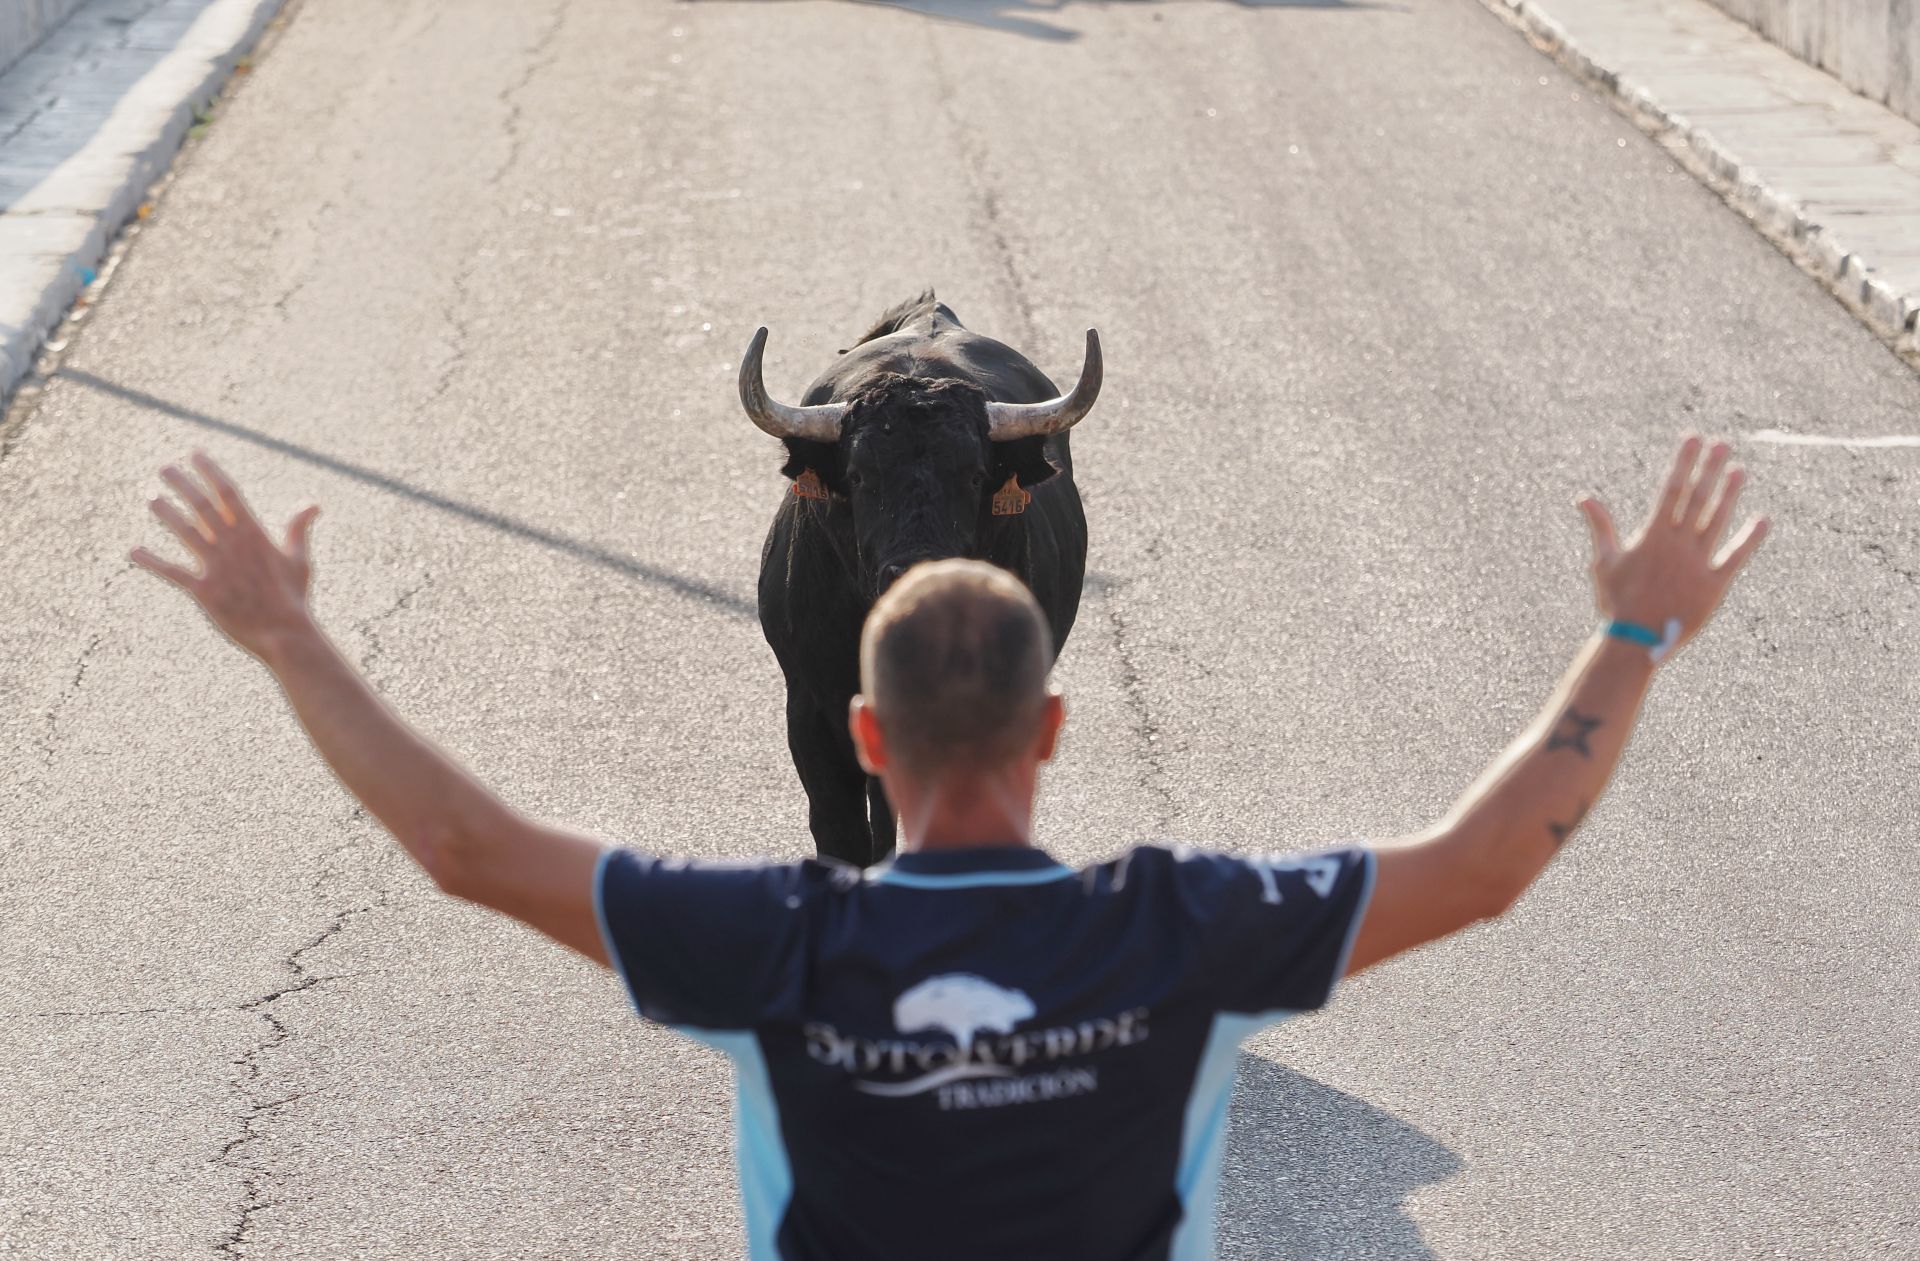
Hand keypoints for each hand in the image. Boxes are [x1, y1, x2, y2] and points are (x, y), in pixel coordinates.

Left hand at [130, 452, 321, 661]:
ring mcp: (216, 566)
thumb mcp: (299, 559)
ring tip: (151, 498)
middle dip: (182, 484)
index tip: (196, 454)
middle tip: (164, 468)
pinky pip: (172, 571)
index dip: (210, 471)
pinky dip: (152, 561)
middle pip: (202, 505)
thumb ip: (298, 529)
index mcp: (255, 534)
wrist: (284, 631)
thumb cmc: (292, 596)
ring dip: (166, 513)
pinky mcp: (203, 590)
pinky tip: (134, 551)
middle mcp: (232, 544)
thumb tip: (312, 504)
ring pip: (185, 531)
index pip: (228, 493)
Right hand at [1577, 436, 1768, 656]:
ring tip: (1740, 470)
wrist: (1636, 640)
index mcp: (1652, 536)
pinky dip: (1750, 539)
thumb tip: (1584, 498)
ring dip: (1729, 494)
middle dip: (1710, 469)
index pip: (1671, 490)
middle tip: (1722, 444)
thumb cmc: (1616, 602)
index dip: (1683, 462)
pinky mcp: (1715, 585)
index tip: (1693, 439)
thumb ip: (1600, 526)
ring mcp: (1698, 564)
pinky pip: (1736, 557)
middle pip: (1698, 499)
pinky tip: (1763, 520)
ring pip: (1717, 521)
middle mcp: (1678, 545)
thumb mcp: (1604, 561)